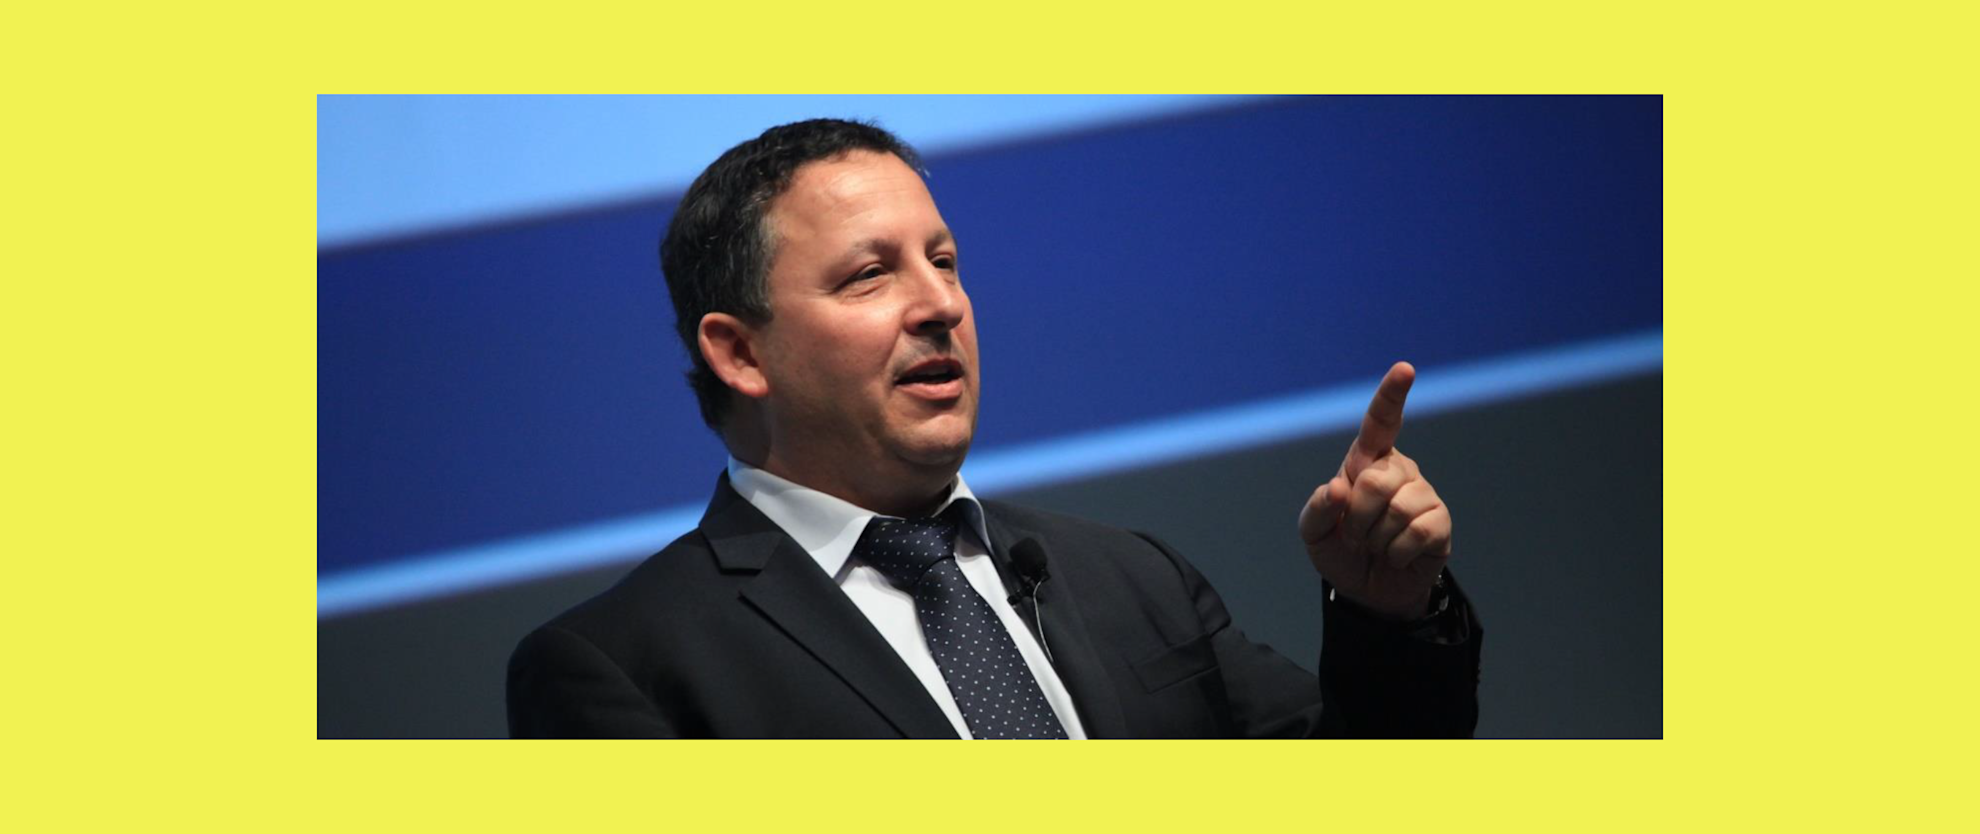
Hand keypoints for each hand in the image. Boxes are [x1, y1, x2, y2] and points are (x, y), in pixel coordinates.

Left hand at [1296, 362, 1452, 619]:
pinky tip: (1397, 555)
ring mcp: (1423, 495)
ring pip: (1397, 509)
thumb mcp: (1313, 532)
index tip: (1405, 369)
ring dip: (1377, 538)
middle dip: (1357, 517)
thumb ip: (1317, 508)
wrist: (1367, 590)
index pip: (1380, 422)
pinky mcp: (1440, 523)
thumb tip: (1338, 489)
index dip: (1392, 395)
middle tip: (1356, 534)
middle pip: (1376, 480)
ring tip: (1377, 544)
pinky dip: (1397, 552)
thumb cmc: (1340, 549)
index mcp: (1366, 461)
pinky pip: (1418, 532)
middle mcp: (1399, 470)